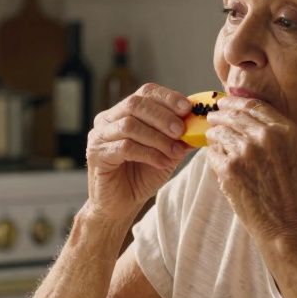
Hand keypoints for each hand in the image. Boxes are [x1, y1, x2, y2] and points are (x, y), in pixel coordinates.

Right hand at [85, 83, 192, 221]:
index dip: (167, 97)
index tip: (187, 108)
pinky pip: (124, 147)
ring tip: (174, 152)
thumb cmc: (141, 176)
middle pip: (135, 104)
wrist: (121, 205)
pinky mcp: (96, 154)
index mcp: (124, 112)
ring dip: (157, 138)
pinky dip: (148, 154)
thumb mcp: (166, 153)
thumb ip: (179, 138)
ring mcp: (99, 136)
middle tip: (181, 130)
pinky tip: (161, 163)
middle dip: (162, 116)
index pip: (145, 92)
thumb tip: (200, 124)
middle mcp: (108, 119)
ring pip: (129, 125)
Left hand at [205, 96, 296, 239]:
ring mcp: (246, 152)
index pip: (253, 105)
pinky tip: (217, 160)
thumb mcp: (292, 155)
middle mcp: (266, 136)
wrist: (289, 226)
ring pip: (219, 132)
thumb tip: (241, 118)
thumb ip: (271, 135)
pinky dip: (213, 155)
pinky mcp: (229, 169)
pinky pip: (212, 153)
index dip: (235, 101)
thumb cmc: (291, 194)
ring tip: (211, 137)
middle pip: (233, 115)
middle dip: (219, 115)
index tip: (225, 102)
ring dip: (213, 134)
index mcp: (285, 131)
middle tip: (211, 117)